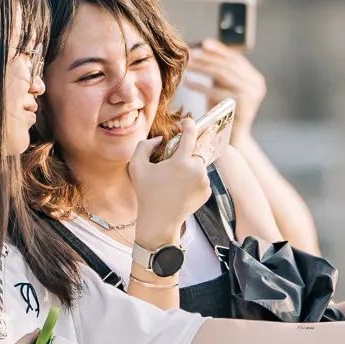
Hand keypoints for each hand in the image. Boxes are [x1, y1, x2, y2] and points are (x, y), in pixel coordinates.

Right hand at [128, 115, 211, 241]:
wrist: (159, 221)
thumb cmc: (146, 194)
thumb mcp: (137, 166)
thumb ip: (144, 146)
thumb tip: (160, 139)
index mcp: (181, 161)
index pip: (191, 134)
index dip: (188, 124)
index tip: (185, 122)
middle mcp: (197, 170)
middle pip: (196, 149)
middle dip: (187, 151)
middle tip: (175, 158)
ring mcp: (204, 181)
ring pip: (199, 164)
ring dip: (190, 165)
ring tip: (175, 178)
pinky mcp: (207, 191)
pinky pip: (202, 178)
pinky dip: (194, 178)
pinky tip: (181, 188)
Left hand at [184, 39, 265, 140]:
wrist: (233, 141)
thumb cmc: (224, 114)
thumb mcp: (225, 89)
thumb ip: (220, 72)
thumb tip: (203, 48)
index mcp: (255, 79)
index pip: (236, 59)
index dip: (220, 50)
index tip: (204, 43)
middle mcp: (256, 85)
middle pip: (228, 65)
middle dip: (208, 58)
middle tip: (191, 53)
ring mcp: (251, 94)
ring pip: (222, 75)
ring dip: (203, 68)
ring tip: (188, 64)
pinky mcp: (242, 104)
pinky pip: (217, 91)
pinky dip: (201, 85)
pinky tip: (188, 82)